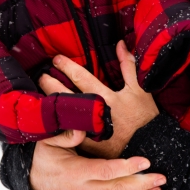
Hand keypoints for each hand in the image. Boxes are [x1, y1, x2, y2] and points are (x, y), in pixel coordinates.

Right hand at [29, 129, 165, 189]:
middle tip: (162, 177)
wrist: (31, 178)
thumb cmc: (45, 155)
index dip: (127, 167)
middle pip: (116, 189)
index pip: (106, 171)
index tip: (147, 161)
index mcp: (75, 173)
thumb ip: (68, 134)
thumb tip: (84, 130)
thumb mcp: (51, 140)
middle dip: (142, 183)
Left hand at [39, 40, 158, 158]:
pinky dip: (57, 126)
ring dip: (51, 105)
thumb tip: (120, 44)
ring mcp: (89, 131)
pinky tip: (47, 120)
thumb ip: (128, 65)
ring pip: (63, 116)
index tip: (56, 59)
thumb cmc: (143, 113)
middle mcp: (94, 114)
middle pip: (67, 97)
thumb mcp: (139, 87)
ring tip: (40, 95)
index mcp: (105, 98)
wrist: (149, 140)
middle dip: (52, 85)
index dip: (67, 67)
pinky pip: (67, 135)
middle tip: (41, 76)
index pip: (82, 79)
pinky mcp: (87, 145)